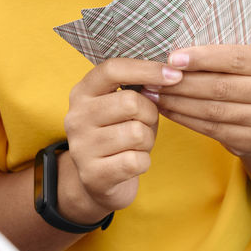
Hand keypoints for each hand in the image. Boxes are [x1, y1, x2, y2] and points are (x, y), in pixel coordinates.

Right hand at [60, 57, 180, 221]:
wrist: (98, 181)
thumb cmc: (118, 134)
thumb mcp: (123, 106)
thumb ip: (139, 89)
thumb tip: (170, 75)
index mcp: (82, 92)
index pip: (112, 69)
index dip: (146, 69)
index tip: (174, 75)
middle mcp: (76, 117)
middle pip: (130, 102)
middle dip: (150, 114)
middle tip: (146, 123)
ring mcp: (80, 147)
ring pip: (137, 133)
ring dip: (148, 140)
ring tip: (137, 145)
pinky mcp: (92, 175)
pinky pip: (136, 161)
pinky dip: (144, 162)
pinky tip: (133, 162)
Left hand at [152, 45, 250, 156]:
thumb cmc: (244, 77)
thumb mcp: (242, 61)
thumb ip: (217, 55)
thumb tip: (171, 56)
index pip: (234, 58)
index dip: (201, 58)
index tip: (172, 59)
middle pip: (220, 86)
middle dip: (182, 83)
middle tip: (154, 79)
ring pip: (213, 110)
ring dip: (178, 102)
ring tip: (155, 94)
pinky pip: (211, 129)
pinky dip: (185, 119)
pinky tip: (167, 109)